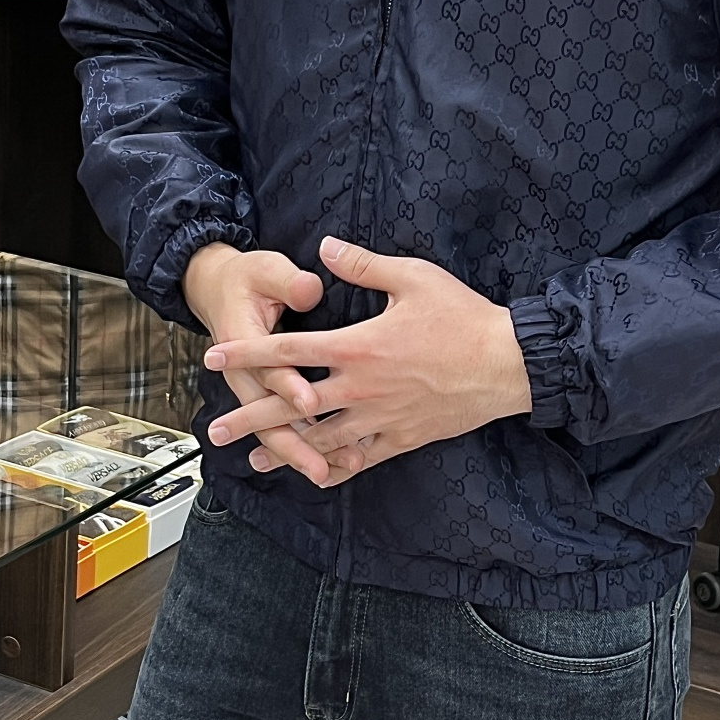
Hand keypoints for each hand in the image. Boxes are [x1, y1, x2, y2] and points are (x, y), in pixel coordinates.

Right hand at [182, 243, 362, 476]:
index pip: (268, 371)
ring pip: (276, 430)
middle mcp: (247, 373)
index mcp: (242, 341)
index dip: (289, 387)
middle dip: (295, 444)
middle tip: (321, 466)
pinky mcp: (268, 394)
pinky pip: (284, 427)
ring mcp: (256, 388)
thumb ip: (289, 282)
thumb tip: (309, 291)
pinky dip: (304, 446)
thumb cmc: (247, 280)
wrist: (219, 289)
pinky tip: (327, 463)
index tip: (311, 402)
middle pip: (268, 417)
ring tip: (331, 472)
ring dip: (301, 453)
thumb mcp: (264, 269)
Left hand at [203, 237, 532, 485]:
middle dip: (249, 416)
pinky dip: (335, 465)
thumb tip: (324, 247)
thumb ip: (363, 264)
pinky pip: (361, 457)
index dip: (247, 352)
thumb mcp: (413, 277)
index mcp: (358, 346)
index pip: (289, 350)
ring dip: (284, 449)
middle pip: (293, 405)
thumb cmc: (462, 316)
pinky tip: (315, 472)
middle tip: (213, 431)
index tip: (212, 357)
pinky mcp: (403, 437)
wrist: (507, 364)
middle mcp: (361, 387)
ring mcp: (381, 417)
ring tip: (252, 461)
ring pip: (321, 439)